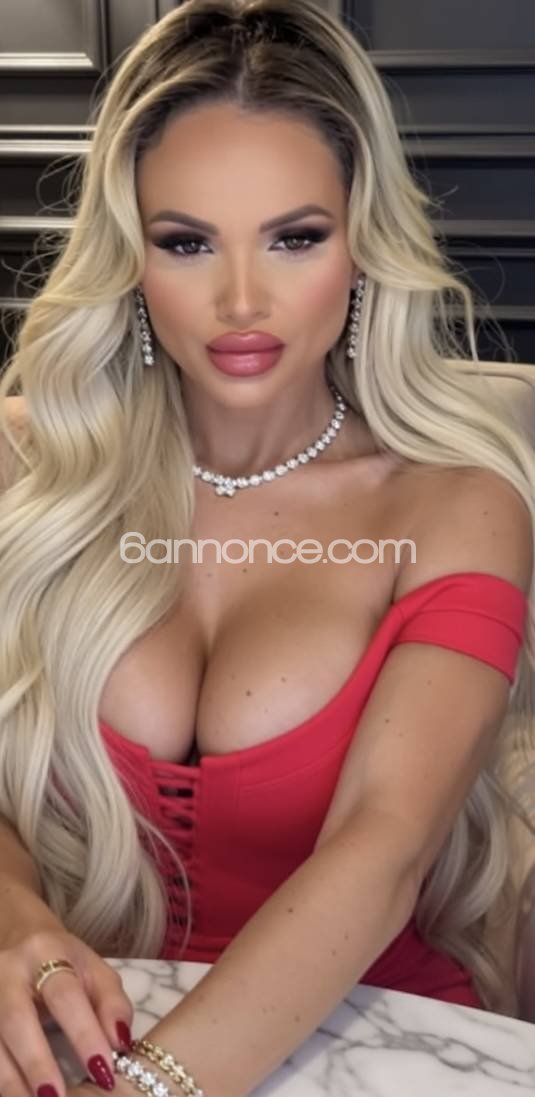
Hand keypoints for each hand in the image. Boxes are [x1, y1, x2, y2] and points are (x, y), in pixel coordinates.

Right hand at [0, 926, 132, 1096]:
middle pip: (16, 1019)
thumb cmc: (66, 962)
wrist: (20, 937)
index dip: (83, 1033)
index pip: (65, 995)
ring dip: (11, 1080)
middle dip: (36, 1062)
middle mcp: (7, 970)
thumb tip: (120, 1044)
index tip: (103, 1070)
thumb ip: (112, 1004)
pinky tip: (15, 1096)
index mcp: (46, 951)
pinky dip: (0, 1078)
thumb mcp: (95, 971)